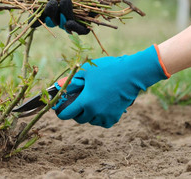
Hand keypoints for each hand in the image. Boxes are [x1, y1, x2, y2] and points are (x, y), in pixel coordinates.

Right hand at [31, 0, 116, 34]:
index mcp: (50, 8)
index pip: (39, 18)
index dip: (34, 20)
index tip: (33, 16)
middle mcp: (59, 17)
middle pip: (51, 21)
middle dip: (50, 13)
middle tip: (52, 3)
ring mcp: (71, 21)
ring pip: (64, 25)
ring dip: (63, 14)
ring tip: (66, 0)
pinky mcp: (85, 23)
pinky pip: (79, 30)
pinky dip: (74, 27)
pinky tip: (70, 22)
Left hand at [53, 45, 169, 127]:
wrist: (131, 74)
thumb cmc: (107, 70)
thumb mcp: (86, 71)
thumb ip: (73, 81)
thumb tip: (63, 87)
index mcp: (85, 102)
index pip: (67, 114)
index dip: (61, 113)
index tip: (60, 111)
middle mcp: (94, 112)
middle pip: (80, 119)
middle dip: (76, 113)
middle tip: (77, 104)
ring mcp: (106, 116)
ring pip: (92, 121)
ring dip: (89, 115)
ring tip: (91, 104)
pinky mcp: (115, 116)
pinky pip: (103, 122)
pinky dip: (100, 117)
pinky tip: (101, 108)